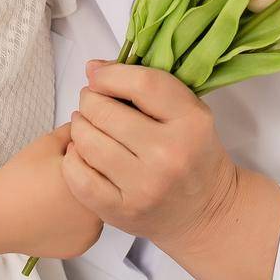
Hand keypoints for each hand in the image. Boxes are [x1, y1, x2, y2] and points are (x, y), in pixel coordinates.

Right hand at [0, 124, 103, 259]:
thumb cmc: (18, 179)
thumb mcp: (48, 143)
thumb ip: (74, 130)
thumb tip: (89, 123)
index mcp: (95, 180)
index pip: (104, 162)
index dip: (86, 156)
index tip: (67, 159)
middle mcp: (99, 210)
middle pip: (105, 187)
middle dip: (89, 178)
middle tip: (58, 180)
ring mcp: (91, 233)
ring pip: (97, 210)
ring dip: (84, 202)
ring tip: (54, 198)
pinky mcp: (79, 247)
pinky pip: (85, 230)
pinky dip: (75, 223)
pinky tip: (54, 215)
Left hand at [62, 61, 240, 253]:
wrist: (206, 210)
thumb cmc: (194, 153)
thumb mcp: (188, 112)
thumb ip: (148, 85)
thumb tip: (92, 68)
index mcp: (192, 123)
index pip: (142, 83)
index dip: (111, 74)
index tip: (98, 75)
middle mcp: (169, 155)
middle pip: (106, 112)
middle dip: (90, 100)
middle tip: (91, 101)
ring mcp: (145, 187)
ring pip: (89, 142)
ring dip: (79, 126)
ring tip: (86, 123)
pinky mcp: (123, 211)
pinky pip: (79, 177)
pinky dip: (73, 158)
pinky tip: (81, 152)